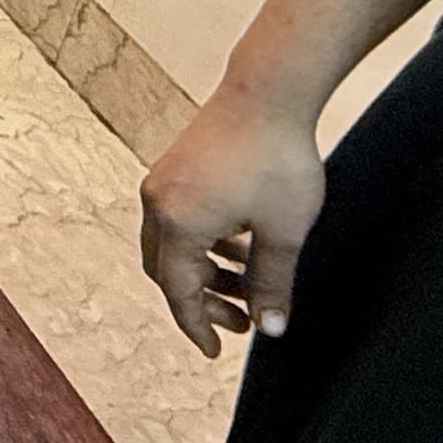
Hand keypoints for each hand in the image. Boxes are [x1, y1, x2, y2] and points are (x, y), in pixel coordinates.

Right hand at [139, 88, 326, 355]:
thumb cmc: (277, 160)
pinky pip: (179, 218)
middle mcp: (159, 204)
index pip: (179, 293)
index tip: (214, 351)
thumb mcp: (283, 233)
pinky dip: (205, 241)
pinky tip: (242, 242)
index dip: (197, 326)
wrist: (268, 92)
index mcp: (177, 225)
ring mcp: (163, 182)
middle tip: (240, 321)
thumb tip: (271, 328)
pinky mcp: (175, 166)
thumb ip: (273, 285)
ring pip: (174, 245)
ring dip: (206, 271)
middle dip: (201, 301)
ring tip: (249, 281)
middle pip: (168, 271)